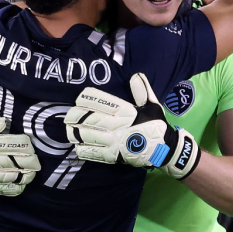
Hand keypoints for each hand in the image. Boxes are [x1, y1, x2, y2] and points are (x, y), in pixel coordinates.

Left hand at [64, 73, 200, 178]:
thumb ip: (143, 91)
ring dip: (76, 133)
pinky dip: (84, 150)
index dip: (88, 100)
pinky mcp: (114, 156)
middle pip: (92, 119)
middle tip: (67, 116)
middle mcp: (118, 126)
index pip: (104, 102)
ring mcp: (115, 142)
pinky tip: (77, 147)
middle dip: (76, 117)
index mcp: (127, 112)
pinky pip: (95, 153)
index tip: (78, 98)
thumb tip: (135, 75)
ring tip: (68, 131)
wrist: (165, 149)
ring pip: (90, 136)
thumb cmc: (157, 126)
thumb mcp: (153, 105)